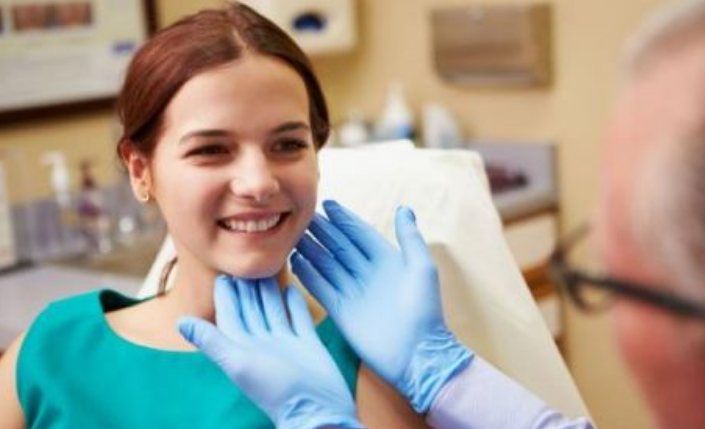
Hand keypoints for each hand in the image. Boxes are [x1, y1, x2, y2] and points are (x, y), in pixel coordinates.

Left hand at [178, 276, 364, 428]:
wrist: (317, 409)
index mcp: (243, 347)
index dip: (225, 295)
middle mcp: (262, 344)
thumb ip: (211, 341)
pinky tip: (292, 287)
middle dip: (247, 287)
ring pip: (273, 310)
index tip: (223, 273)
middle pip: (252, 309)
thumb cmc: (276, 390)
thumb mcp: (238, 363)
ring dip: (269, 290)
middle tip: (246, 263)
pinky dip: (294, 303)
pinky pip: (298, 318)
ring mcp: (286, 344)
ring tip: (267, 268)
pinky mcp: (307, 344)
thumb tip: (179, 322)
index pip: (230, 315)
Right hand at [291, 200, 471, 412]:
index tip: (327, 203)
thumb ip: (410, 237)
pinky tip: (295, 261)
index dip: (344, 219)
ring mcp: (353, 292)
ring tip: (293, 236)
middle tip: (302, 216)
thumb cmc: (425, 310)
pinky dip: (308, 275)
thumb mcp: (422, 268)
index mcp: (387, 260)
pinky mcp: (341, 311)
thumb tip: (403, 208)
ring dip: (311, 250)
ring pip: (327, 265)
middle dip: (323, 231)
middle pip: (340, 246)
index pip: (360, 234)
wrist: (417, 354)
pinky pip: (321, 288)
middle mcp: (368, 273)